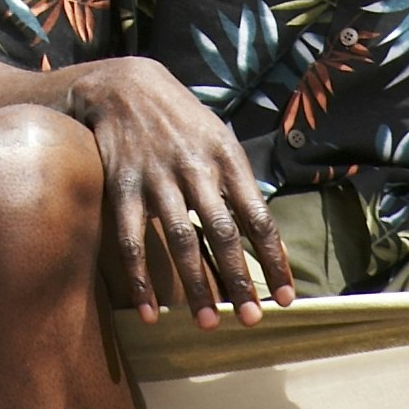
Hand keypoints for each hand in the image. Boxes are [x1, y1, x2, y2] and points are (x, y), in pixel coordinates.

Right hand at [53, 56, 296, 326]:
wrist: (122, 85)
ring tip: (209, 323)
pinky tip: (151, 311)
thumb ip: (238, 184)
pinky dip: (141, 278)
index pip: (258, 217)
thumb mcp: (217, 137)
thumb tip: (268, 237)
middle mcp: (194, 166)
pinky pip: (131, 240)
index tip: (286, 298)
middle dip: (240, 280)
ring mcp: (157, 177)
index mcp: (226, 156)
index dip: (273, 259)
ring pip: (180, 240)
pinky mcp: (122, 185)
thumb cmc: (180, 119)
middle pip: (222, 233)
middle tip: (253, 320)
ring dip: (196, 286)